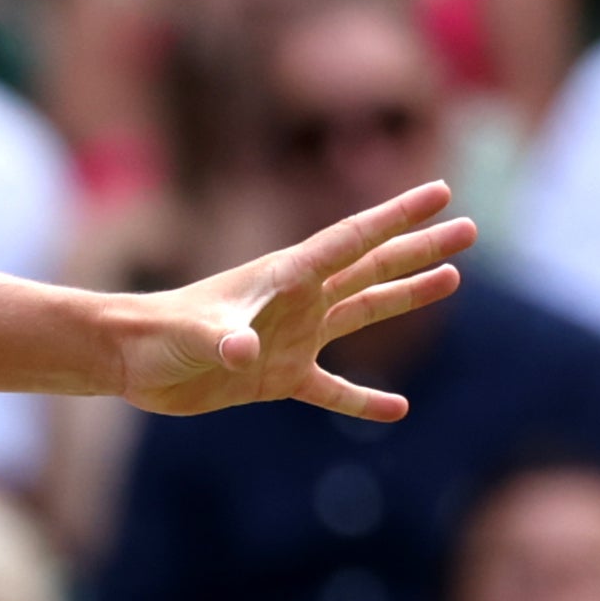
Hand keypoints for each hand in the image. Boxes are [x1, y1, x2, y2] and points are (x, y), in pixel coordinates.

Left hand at [117, 180, 470, 419]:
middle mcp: (297, 302)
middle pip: (371, 268)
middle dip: (419, 249)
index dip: (397, 216)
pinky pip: (331, 390)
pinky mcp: (276, 377)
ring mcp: (291, 338)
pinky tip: (396, 409)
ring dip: (404, 297)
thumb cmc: (159, 333)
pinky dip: (361, 400)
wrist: (130, 360)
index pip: (352, 241)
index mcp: (285, 278)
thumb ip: (225, 341)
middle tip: (470, 229)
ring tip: (452, 280)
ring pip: (362, 312)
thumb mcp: (196, 335)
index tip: (440, 191)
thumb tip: (246, 353)